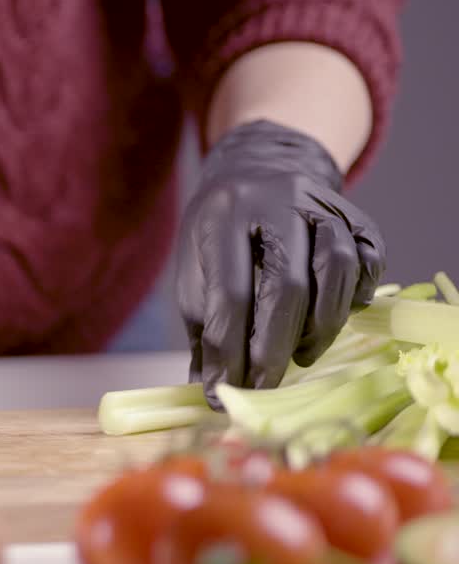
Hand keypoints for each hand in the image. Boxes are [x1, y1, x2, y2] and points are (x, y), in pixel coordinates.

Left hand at [175, 120, 384, 405]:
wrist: (255, 171)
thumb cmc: (217, 235)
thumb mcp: (194, 272)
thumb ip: (203, 329)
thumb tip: (211, 392)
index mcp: (222, 217)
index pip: (230, 292)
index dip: (229, 349)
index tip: (225, 390)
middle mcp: (273, 202)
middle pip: (286, 284)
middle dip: (274, 346)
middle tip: (266, 385)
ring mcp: (319, 202)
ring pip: (334, 268)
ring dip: (321, 324)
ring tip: (301, 354)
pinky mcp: (353, 212)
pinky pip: (368, 256)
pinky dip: (357, 293)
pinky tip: (338, 315)